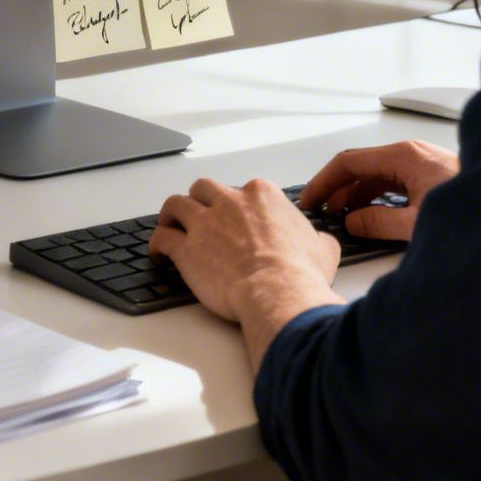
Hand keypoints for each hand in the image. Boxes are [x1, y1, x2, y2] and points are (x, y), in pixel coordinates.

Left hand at [150, 178, 339, 328]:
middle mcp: (231, 202)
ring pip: (175, 205)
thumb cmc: (299, 272)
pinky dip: (157, 245)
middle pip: (204, 188)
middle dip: (200, 200)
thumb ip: (317, 239)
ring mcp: (206, 223)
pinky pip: (161, 238)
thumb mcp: (323, 248)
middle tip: (200, 216)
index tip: (237, 219)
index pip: (243, 190)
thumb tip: (321, 242)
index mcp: (262, 195)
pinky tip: (158, 254)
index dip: (237, 206)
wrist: (277, 291)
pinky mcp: (186, 249)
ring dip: (171, 215)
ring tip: (170, 226)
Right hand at [299, 139, 459, 242]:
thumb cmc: (472, 205)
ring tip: (342, 217)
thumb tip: (353, 222)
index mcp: (403, 156)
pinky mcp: (431, 174)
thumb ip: (379, 222)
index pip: (349, 162)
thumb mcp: (416, 222)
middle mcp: (411, 154)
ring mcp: (421, 162)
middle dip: (337, 189)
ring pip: (377, 175)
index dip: (324, 182)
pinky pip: (393, 182)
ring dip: (357, 195)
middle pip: (361, 167)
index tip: (309, 200)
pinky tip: (371, 215)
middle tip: (321, 212)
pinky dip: (376, 196)